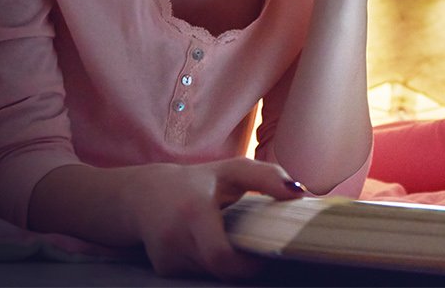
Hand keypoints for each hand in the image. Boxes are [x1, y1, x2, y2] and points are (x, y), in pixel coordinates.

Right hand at [126, 157, 305, 280]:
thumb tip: (300, 193)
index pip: (221, 257)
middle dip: (241, 267)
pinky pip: (197, 274)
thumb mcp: (232, 170)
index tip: (267, 255)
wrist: (143, 194)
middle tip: (257, 254)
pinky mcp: (163, 269)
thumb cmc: (199, 181)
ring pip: (209, 274)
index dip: (247, 266)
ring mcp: (165, 257)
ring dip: (226, 265)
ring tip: (231, 242)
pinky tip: (210, 246)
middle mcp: (174, 238)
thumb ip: (267, 177)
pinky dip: (210, 265)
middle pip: (217, 270)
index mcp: (192, 211)